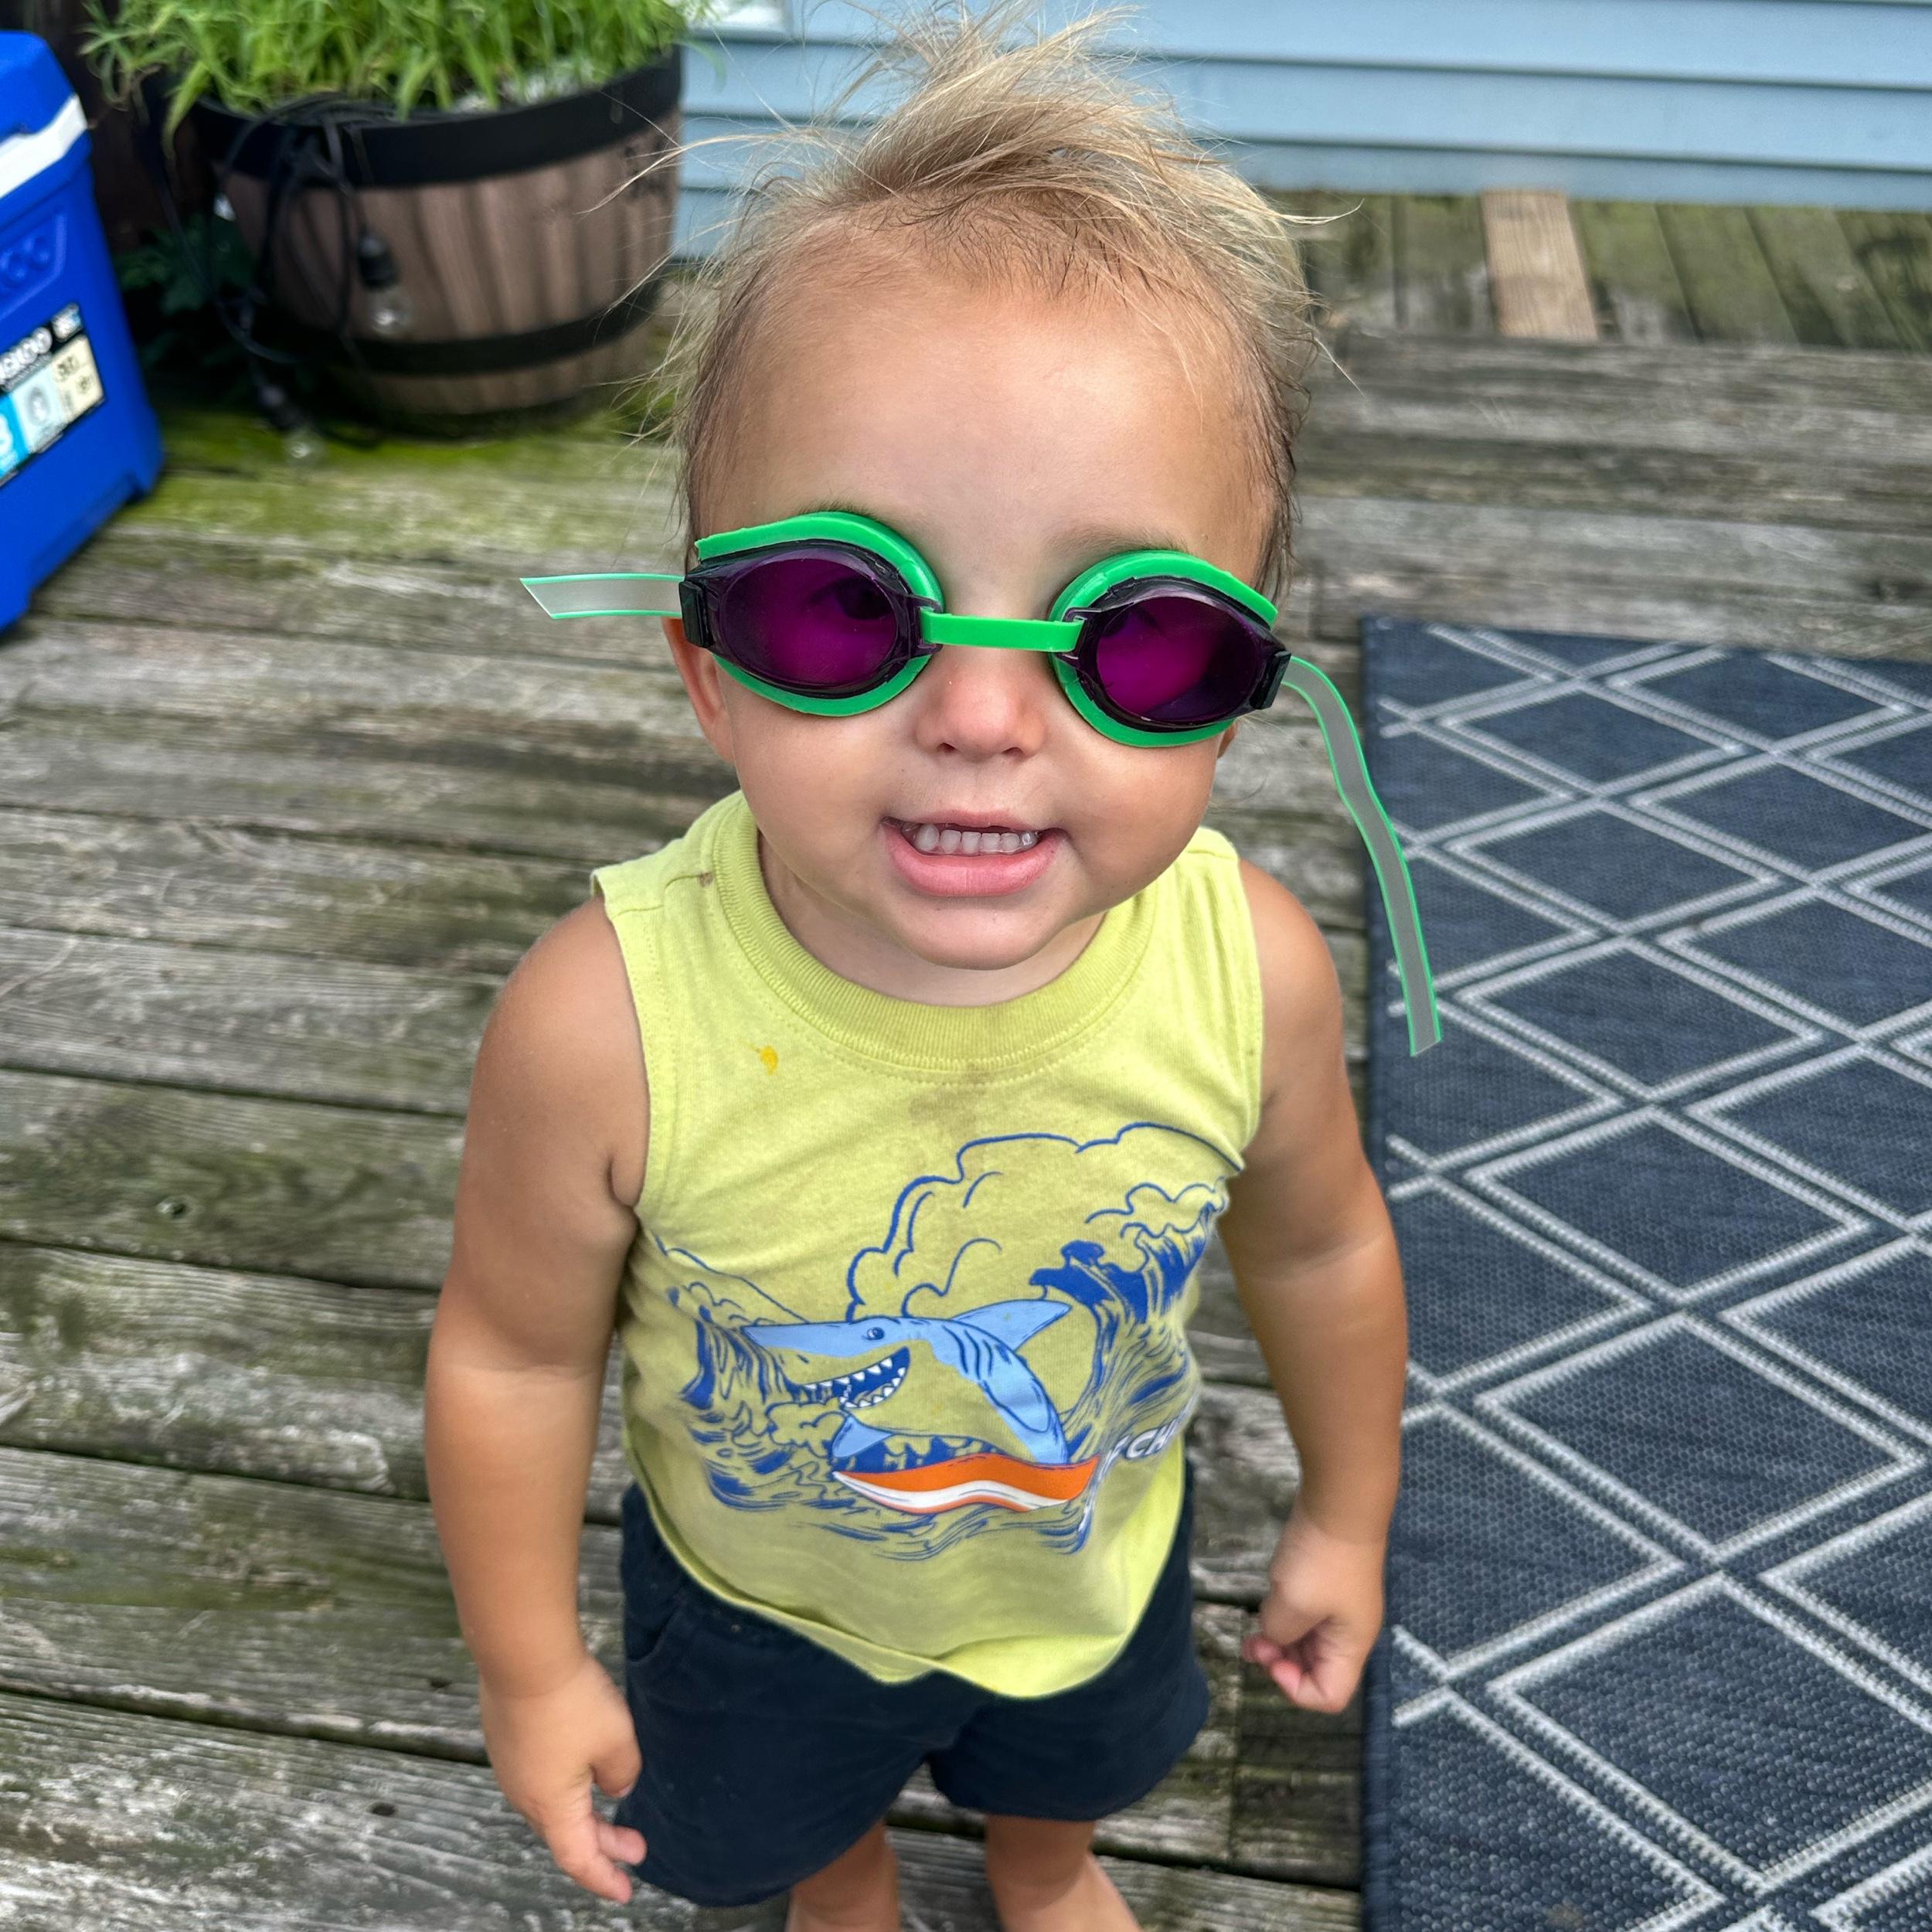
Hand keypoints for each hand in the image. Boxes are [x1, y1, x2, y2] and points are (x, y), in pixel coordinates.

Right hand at [478, 1649, 646, 1902]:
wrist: (524, 1655)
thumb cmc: (572, 1701)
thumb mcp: (616, 1741)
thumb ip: (623, 1772)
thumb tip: (616, 1787)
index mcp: (552, 1806)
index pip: (578, 1857)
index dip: (603, 1876)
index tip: (626, 1888)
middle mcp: (525, 1795)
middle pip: (565, 1834)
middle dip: (603, 1844)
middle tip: (636, 1847)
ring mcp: (511, 1767)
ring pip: (550, 1805)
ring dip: (583, 1813)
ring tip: (613, 1807)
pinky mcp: (507, 1740)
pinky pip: (539, 1779)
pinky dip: (565, 1788)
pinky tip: (581, 1769)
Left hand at [1241, 1507, 1385, 1712]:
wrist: (1342, 1501)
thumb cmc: (1320, 1559)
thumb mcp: (1291, 1604)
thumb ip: (1277, 1633)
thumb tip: (1274, 1636)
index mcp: (1350, 1646)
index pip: (1329, 1696)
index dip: (1294, 1689)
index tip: (1271, 1659)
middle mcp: (1350, 1632)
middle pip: (1317, 1670)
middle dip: (1281, 1663)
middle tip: (1253, 1643)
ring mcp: (1340, 1606)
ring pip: (1308, 1642)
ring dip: (1280, 1640)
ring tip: (1254, 1626)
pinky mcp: (1329, 1583)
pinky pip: (1306, 1615)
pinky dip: (1285, 1616)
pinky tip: (1270, 1598)